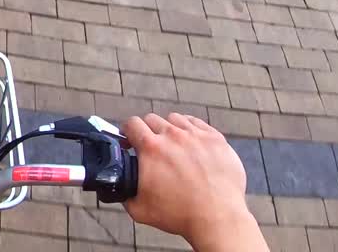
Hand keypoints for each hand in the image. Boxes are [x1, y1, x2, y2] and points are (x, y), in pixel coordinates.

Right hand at [122, 113, 267, 251]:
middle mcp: (172, 136)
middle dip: (147, 131)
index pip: (131, 123)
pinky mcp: (216, 139)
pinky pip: (198, 123)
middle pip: (152, 119)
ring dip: (170, 128)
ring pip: (175, 119)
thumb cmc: (180, 214)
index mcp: (150, 148)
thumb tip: (120, 187)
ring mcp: (196, 136)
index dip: (127, 131)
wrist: (217, 219)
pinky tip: (191, 142)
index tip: (130, 141)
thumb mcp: (139, 209)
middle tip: (151, 146)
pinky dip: (191, 129)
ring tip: (173, 144)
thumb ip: (124, 193)